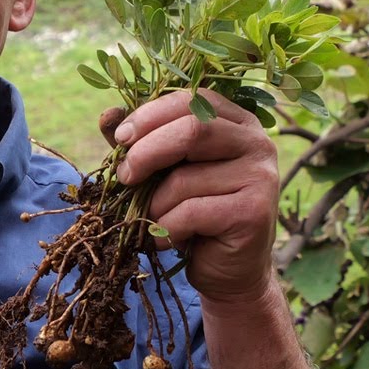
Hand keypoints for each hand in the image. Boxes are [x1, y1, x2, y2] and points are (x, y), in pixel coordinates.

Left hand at [111, 88, 278, 303]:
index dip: (150, 115)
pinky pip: (191, 212)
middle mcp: (257, 142)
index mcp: (236, 121)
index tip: (120, 139)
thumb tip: (107, 114)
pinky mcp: (254, 213)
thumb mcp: (162, 171)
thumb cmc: (192, 212)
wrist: (227, 269)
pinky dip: (166, 227)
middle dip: (146, 152)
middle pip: (193, 129)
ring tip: (155, 219)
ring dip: (155, 203)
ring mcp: (261, 176)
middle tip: (124, 176)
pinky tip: (167, 238)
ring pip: (186, 178)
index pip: (192, 99)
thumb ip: (138, 141)